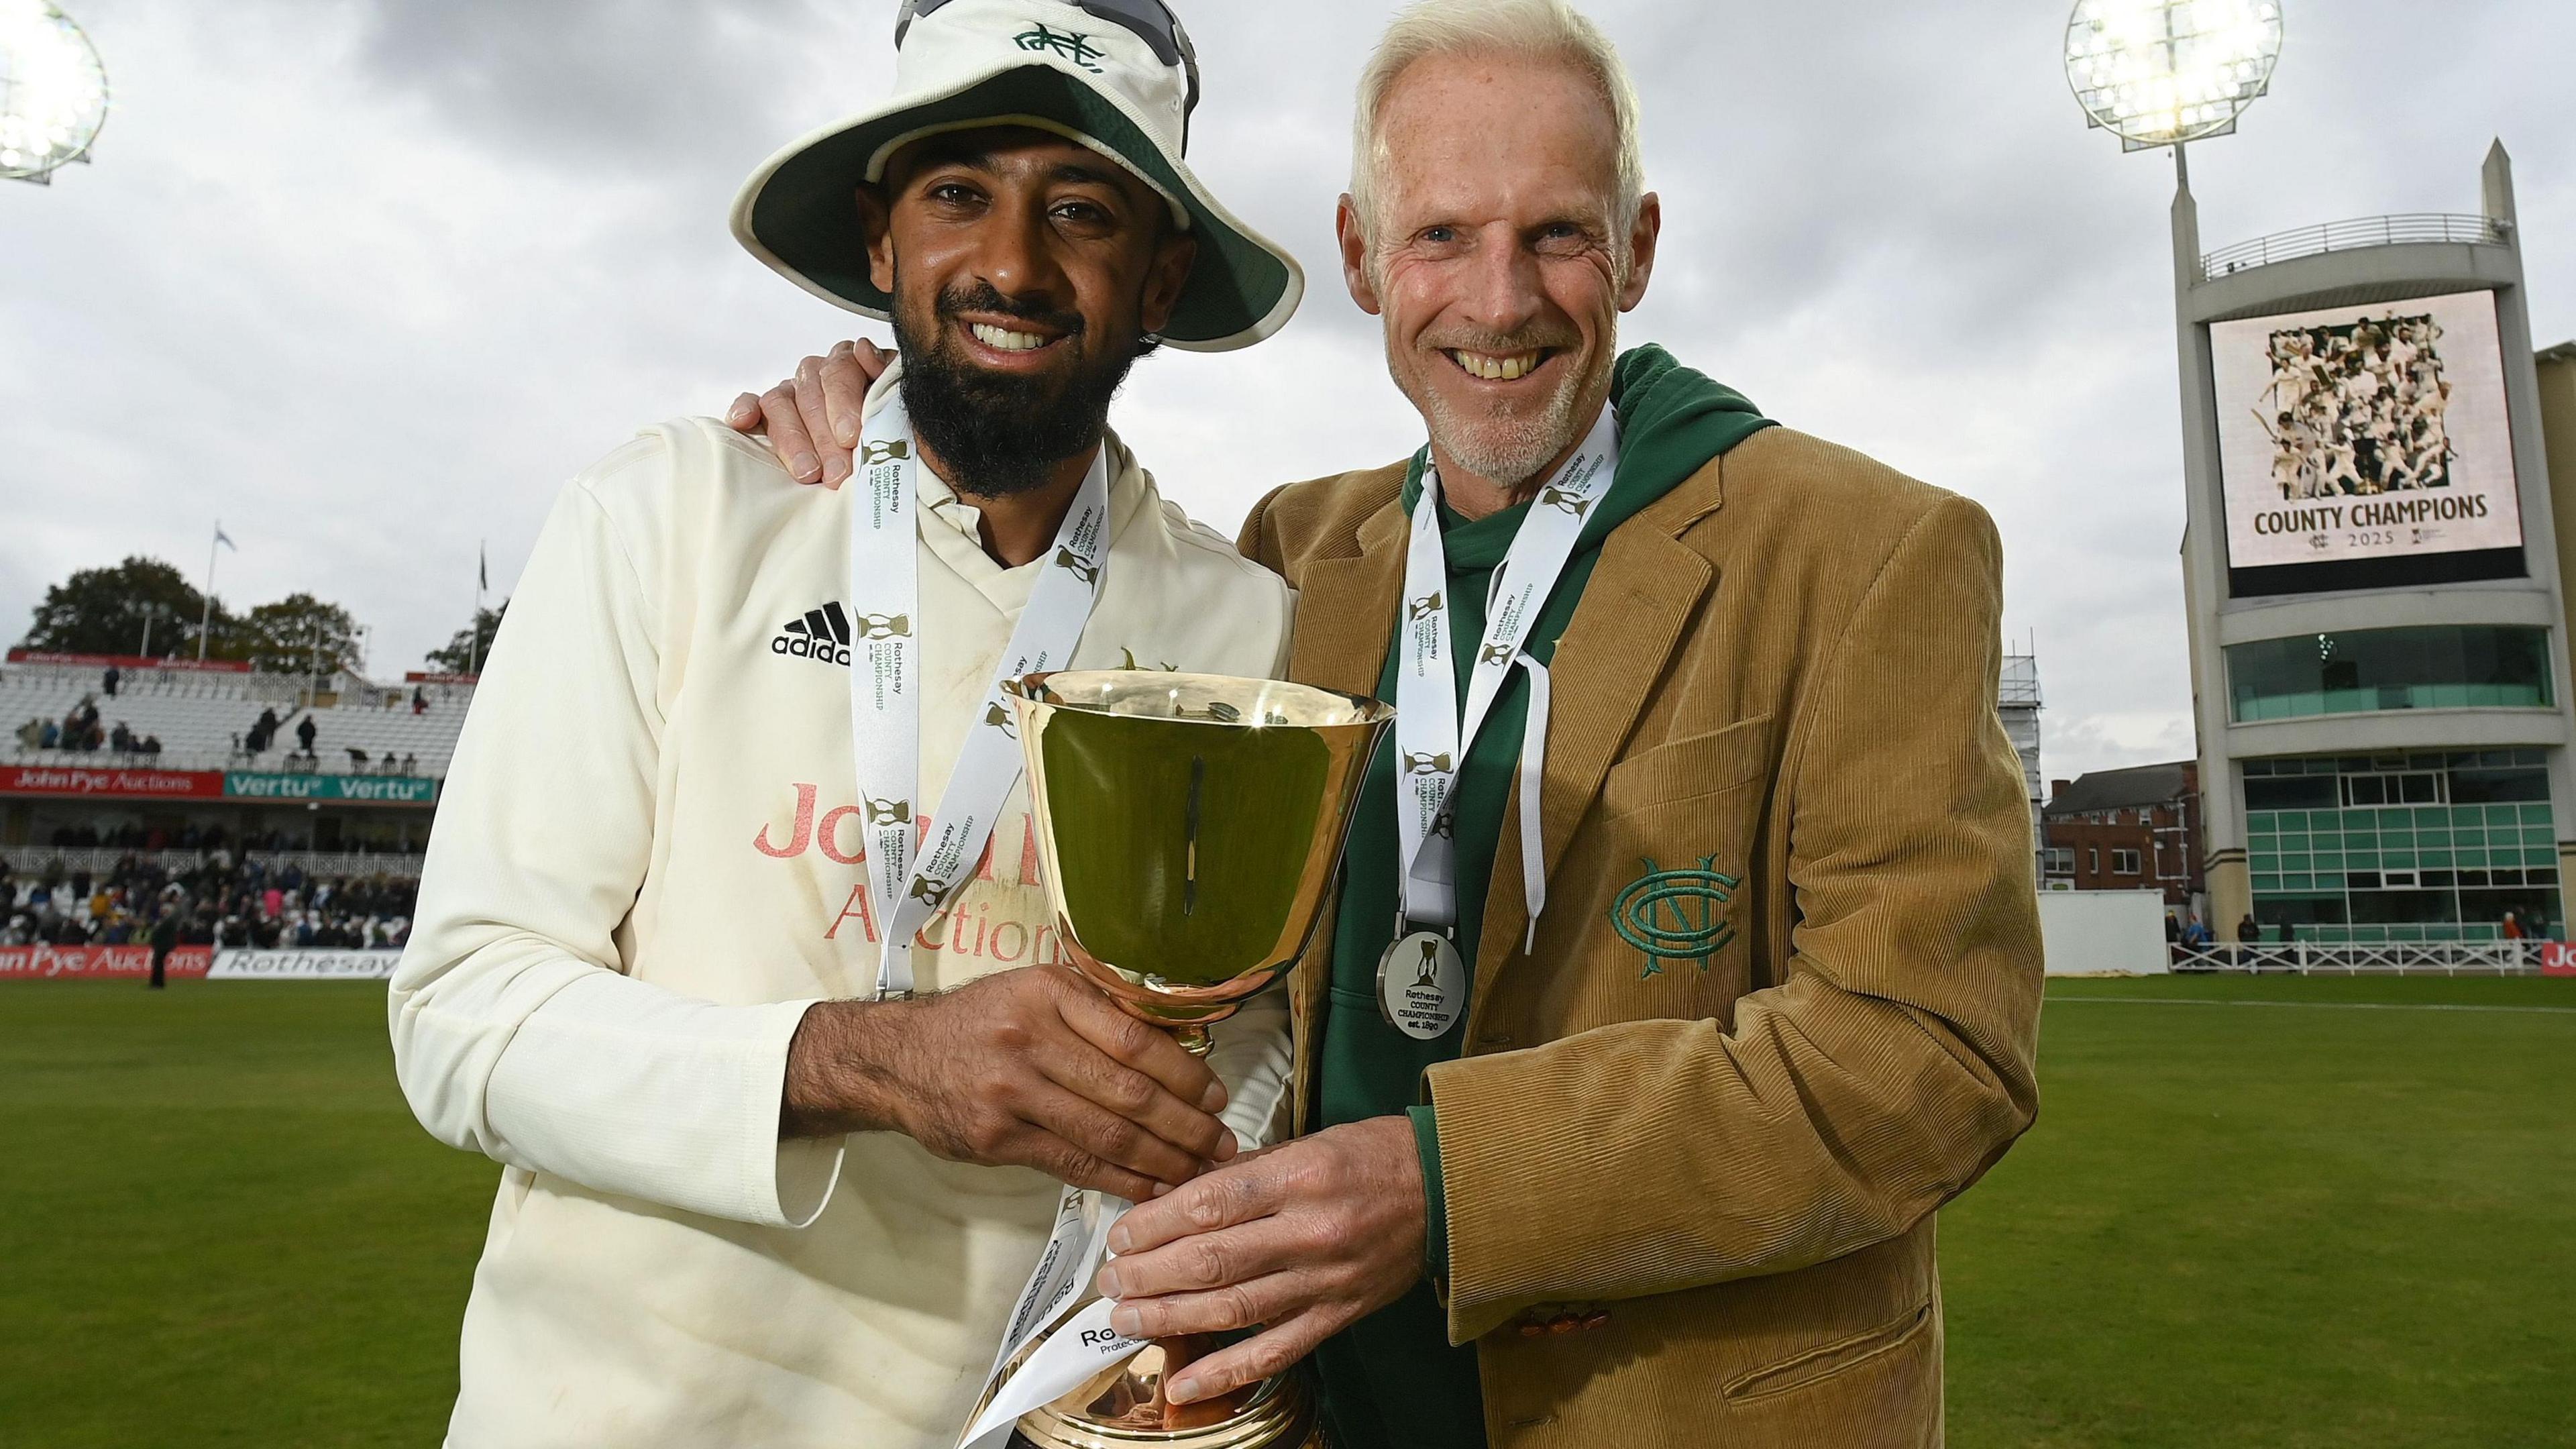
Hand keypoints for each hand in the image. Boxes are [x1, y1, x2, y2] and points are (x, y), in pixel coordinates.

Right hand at [724, 338, 893, 488]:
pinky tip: (743, 422)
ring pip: (781, 403)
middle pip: (811, 395)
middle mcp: (816, 373)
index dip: (844, 403)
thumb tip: (863, 352)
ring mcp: (790, 391)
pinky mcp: (766, 410)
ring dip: (793, 439)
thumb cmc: (889, 425)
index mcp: (849, 363)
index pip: (840, 372)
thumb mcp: (896, 401)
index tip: (851, 437)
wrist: (881, 451)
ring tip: (808, 473)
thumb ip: (885, 376)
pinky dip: (745, 409)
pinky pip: (752, 403)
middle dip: (824, 438)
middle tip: (838, 473)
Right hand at [782, 965, 1236, 1199]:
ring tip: (1198, 1172)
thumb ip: (1096, 1012)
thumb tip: (1180, 1049)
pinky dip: (1120, 1180)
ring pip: (1106, 1135)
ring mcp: (1011, 1092)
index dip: (1186, 1075)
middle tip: (1222, 1143)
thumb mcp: (1035, 991)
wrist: (897, 1058)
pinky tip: (1151, 1188)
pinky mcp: (997, 1138)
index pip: (1136, 1039)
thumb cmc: (982, 1022)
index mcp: (1051, 994)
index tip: (1217, 1096)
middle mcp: (1031, 1040)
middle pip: (1129, 1093)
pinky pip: (1074, 1165)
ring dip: (1163, 1159)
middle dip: (1186, 1125)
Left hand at [1094, 1115, 1425, 1404]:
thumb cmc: (1372, 1158)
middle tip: (1111, 1282)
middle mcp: (1310, 1231)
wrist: (1446, 1190)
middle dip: (1148, 1275)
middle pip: (1211, 1260)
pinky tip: (1183, 1384)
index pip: (1210, 1205)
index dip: (1155, 1225)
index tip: (1121, 1236)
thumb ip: (1241, 1176)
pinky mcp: (1337, 1315)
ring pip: (1232, 1308)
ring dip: (1170, 1319)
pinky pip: (1275, 1351)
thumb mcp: (1306, 1143)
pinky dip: (1226, 1373)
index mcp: (1300, 1176)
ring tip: (1126, 1320)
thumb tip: (1174, 1200)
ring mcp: (1324, 1280)